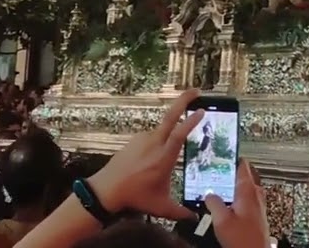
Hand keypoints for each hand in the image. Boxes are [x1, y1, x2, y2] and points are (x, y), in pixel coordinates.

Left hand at [87, 88, 204, 219]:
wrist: (106, 190)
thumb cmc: (135, 197)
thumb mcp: (160, 207)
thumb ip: (180, 213)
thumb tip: (195, 218)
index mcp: (163, 157)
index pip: (179, 134)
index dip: (191, 121)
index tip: (202, 111)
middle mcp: (153, 144)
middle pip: (170, 115)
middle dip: (184, 100)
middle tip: (197, 91)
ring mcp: (142, 139)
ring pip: (162, 129)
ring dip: (171, 131)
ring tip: (172, 150)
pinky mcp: (135, 140)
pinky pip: (152, 137)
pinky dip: (158, 141)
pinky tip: (155, 157)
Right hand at [205, 159, 270, 247]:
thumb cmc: (243, 240)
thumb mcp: (221, 220)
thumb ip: (213, 203)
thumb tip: (208, 194)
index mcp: (248, 190)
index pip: (242, 165)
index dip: (231, 157)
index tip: (221, 153)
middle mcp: (255, 194)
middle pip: (242, 175)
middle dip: (228, 172)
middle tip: (214, 170)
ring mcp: (258, 204)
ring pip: (243, 188)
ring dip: (230, 186)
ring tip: (215, 188)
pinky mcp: (256, 214)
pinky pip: (244, 199)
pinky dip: (234, 197)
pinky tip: (224, 205)